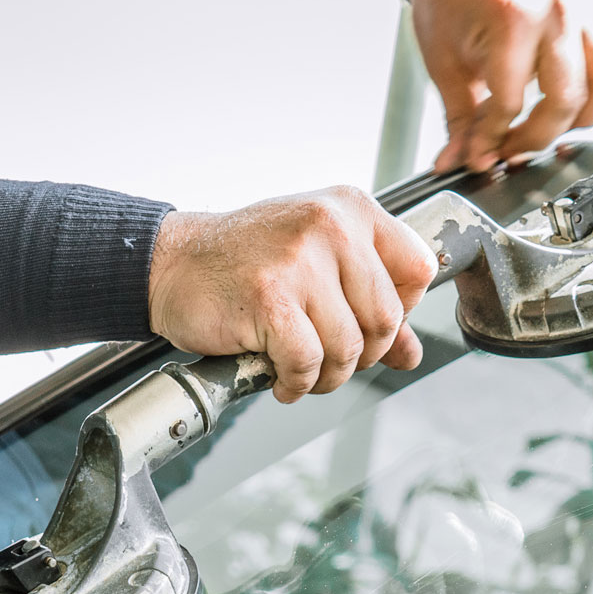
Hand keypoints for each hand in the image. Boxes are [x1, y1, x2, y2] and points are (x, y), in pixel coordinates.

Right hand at [147, 187, 436, 403]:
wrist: (174, 263)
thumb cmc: (245, 262)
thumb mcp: (317, 266)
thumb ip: (367, 305)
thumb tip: (410, 354)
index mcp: (350, 209)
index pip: (418, 269)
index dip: (401, 311)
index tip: (366, 324)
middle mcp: (330, 226)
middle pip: (386, 319)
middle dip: (361, 356)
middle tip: (328, 359)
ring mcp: (299, 261)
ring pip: (348, 348)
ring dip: (326, 376)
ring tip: (301, 371)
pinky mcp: (270, 298)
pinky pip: (307, 363)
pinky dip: (296, 383)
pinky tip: (279, 377)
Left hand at [407, 0, 592, 172]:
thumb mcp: (444, 63)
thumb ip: (459, 118)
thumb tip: (460, 161)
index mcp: (514, 20)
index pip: (511, 104)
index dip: (493, 140)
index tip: (481, 156)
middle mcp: (559, 12)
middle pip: (567, 101)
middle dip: (538, 138)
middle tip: (513, 149)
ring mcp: (586, 8)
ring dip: (586, 118)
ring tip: (553, 127)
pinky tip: (592, 100)